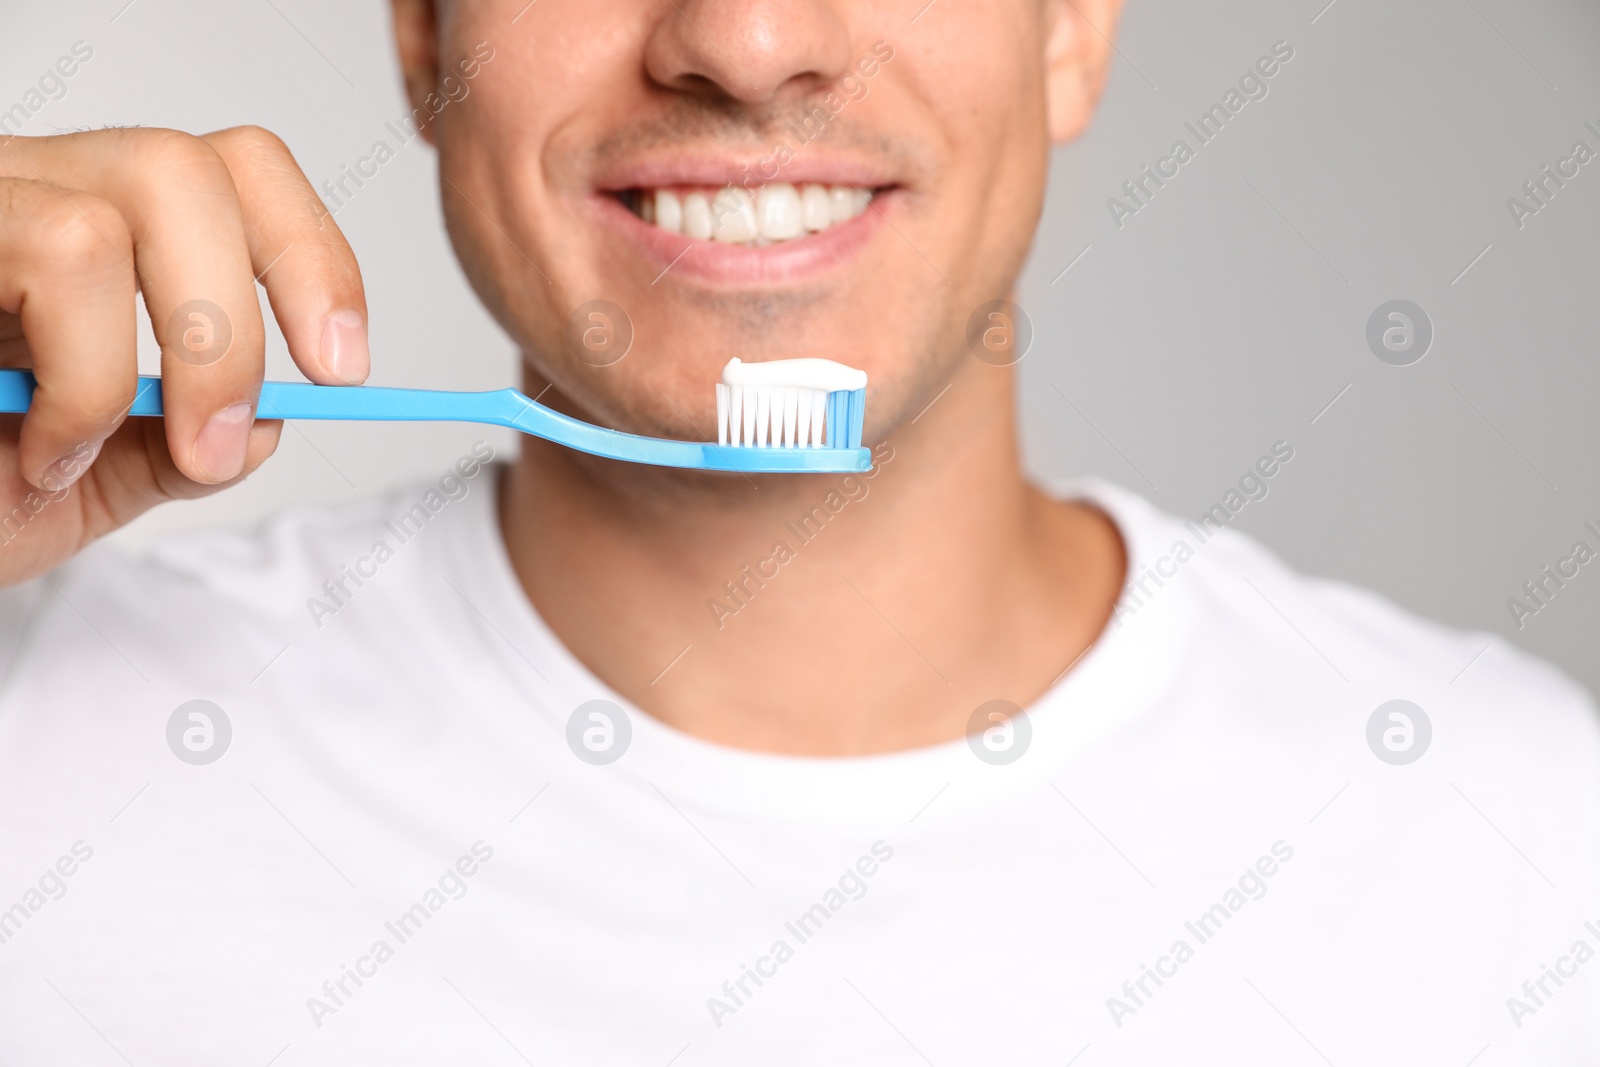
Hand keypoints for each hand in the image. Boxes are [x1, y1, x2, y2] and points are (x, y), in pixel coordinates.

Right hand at [0, 126, 367, 585]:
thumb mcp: (102, 478)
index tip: (346, 367)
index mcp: (97, 230)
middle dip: (237, 326)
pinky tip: (33, 446)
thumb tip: (274, 414)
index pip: (236, 170)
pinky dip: (73, 385)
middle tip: (224, 437)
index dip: (311, 255)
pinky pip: (47, 261)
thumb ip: (190, 441)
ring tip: (81, 450)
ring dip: (141, 365)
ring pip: (109, 220)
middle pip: (189, 166)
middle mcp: (28, 194)